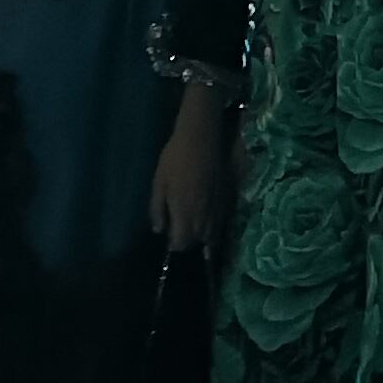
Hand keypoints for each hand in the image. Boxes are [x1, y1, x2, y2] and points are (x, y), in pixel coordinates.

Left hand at [150, 102, 226, 251]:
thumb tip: (159, 231)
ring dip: (203, 239)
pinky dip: (216, 230)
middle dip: (188, 242)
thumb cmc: (175, 158)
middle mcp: (202, 214)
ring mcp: (216, 206)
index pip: (181, 242)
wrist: (201, 138)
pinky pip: (222, 222)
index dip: (175, 245)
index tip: (169, 239)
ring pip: (211, 234)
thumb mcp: (158, 183)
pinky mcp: (225, 198)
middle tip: (179, 234)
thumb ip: (157, 209)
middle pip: (196, 240)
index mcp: (183, 211)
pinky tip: (214, 233)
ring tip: (197, 240)